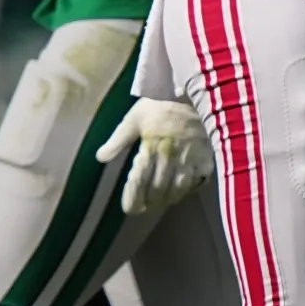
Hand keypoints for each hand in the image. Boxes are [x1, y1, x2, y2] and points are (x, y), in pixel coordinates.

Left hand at [95, 98, 211, 215]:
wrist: (197, 96)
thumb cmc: (162, 107)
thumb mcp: (135, 118)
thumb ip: (117, 140)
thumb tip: (100, 157)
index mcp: (149, 148)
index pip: (138, 180)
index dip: (132, 198)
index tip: (129, 209)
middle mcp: (168, 158)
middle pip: (156, 190)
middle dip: (148, 203)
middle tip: (142, 208)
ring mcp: (188, 161)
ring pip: (175, 191)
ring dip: (164, 201)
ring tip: (157, 204)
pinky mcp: (204, 161)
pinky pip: (193, 184)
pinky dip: (183, 193)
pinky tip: (177, 194)